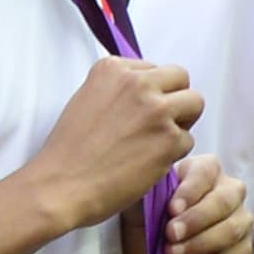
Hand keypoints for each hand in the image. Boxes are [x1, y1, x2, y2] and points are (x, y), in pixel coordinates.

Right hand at [27, 56, 204, 229]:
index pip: (155, 69)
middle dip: (175, 99)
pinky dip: (173, 154)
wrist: (60, 185)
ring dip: (180, 123)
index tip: (139, 112)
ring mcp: (156, 109)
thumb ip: (118, 88)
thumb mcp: (88, 98)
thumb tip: (147, 90)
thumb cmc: (70, 151)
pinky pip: (188, 140)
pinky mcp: (169, 138)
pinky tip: (149, 163)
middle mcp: (137, 82)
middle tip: (159, 123)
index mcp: (113, 68)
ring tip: (156, 143)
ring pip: (194, 104)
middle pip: (181, 78)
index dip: (152, 92)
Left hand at [120, 155, 253, 253]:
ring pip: (230, 229)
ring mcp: (240, 220)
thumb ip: (146, 192)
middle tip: (170, 234)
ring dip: (198, 244)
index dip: (191, 189)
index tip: (171, 209)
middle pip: (224, 199)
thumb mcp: (139, 207)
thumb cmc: (147, 227)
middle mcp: (228, 191)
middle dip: (196, 219)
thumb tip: (148, 180)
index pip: (206, 170)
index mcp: (203, 172)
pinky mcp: (242, 250)